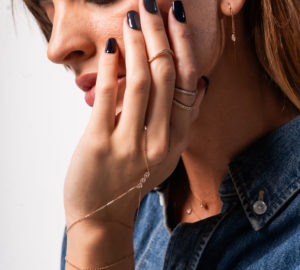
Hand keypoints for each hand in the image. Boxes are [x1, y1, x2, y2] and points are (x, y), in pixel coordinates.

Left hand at [63, 0, 205, 229]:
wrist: (103, 214)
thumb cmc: (132, 180)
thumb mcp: (166, 154)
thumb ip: (183, 121)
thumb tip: (200, 84)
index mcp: (177, 138)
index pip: (186, 81)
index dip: (183, 45)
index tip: (176, 17)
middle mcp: (160, 139)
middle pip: (165, 74)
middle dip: (160, 33)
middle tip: (151, 4)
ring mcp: (130, 142)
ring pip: (141, 81)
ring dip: (138, 43)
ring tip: (133, 17)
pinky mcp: (100, 143)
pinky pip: (109, 96)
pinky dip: (110, 66)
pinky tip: (110, 46)